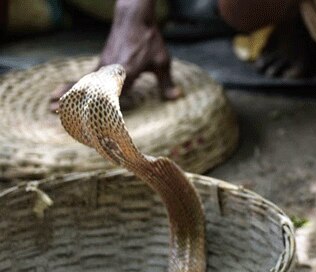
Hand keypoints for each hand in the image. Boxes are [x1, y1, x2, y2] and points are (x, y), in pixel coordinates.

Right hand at [50, 0, 180, 110]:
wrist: (134, 19)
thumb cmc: (149, 40)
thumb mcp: (162, 61)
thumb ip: (166, 82)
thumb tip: (176, 97)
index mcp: (125, 71)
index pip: (113, 94)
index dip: (104, 109)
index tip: (94, 121)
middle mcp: (110, 69)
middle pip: (90, 89)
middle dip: (74, 101)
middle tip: (55, 110)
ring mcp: (103, 65)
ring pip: (83, 83)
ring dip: (67, 94)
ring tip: (51, 105)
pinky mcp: (101, 63)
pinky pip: (85, 77)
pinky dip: (74, 86)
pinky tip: (63, 92)